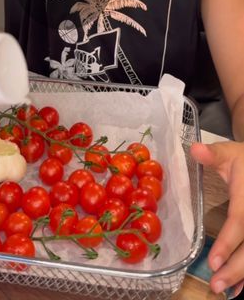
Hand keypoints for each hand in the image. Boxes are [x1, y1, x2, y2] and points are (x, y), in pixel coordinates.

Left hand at [190, 141, 243, 297]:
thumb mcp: (230, 153)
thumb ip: (213, 154)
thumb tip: (195, 149)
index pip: (240, 221)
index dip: (228, 242)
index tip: (213, 262)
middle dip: (236, 268)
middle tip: (216, 285)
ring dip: (243, 274)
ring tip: (225, 290)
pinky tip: (240, 286)